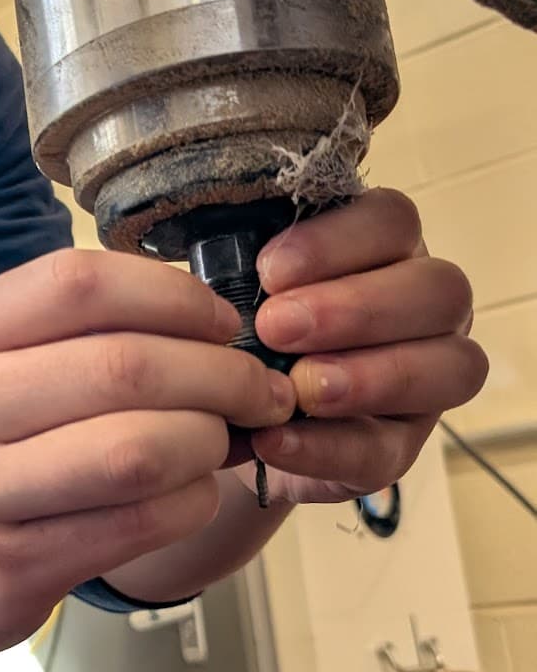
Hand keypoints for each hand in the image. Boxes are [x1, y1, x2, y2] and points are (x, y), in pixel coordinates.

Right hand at [0, 248, 295, 655]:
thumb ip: (57, 334)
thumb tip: (204, 320)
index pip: (76, 285)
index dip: (172, 294)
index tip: (220, 321)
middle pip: (121, 368)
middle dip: (219, 373)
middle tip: (259, 388)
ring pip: (136, 451)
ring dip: (209, 440)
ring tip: (227, 439)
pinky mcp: (5, 573)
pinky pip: (136, 526)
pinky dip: (191, 501)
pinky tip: (192, 492)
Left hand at [246, 189, 487, 506]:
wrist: (222, 418)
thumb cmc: (236, 331)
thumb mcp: (231, 290)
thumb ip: (238, 266)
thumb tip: (222, 256)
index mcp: (385, 250)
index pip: (393, 221)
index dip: (338, 241)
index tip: (269, 270)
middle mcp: (425, 308)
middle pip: (439, 290)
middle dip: (356, 309)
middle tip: (276, 328)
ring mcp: (428, 379)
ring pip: (449, 368)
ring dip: (369, 377)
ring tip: (296, 387)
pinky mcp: (400, 448)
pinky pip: (386, 450)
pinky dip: (327, 447)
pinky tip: (274, 440)